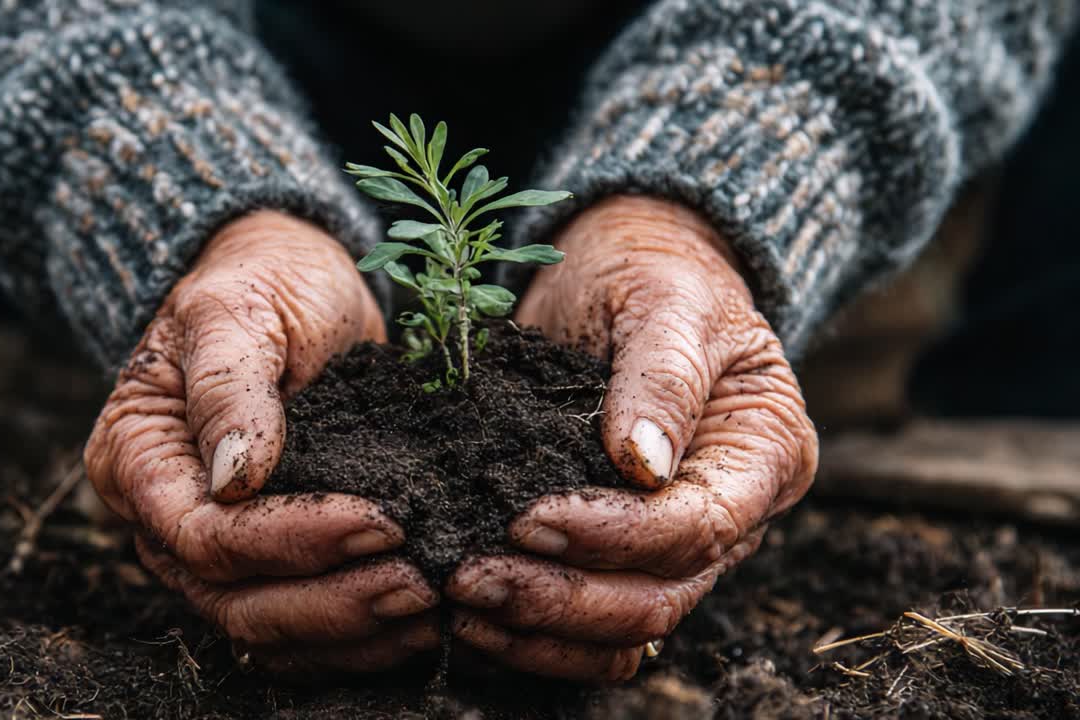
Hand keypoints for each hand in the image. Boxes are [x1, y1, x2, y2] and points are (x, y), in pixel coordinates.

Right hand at [85, 211, 438, 671]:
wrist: (296, 280)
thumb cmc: (261, 282)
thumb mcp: (237, 310)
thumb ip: (227, 385)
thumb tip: (234, 475)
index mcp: (139, 459)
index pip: (203, 536)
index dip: (289, 541)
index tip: (377, 520)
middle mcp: (170, 518)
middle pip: (233, 598)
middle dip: (329, 601)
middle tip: (416, 584)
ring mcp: (221, 545)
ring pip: (268, 624)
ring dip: (349, 627)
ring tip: (426, 607)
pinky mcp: (275, 554)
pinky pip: (301, 621)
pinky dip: (356, 633)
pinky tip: (416, 624)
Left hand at [446, 196, 817, 681]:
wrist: (632, 269)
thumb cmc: (658, 274)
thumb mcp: (668, 299)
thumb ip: (662, 376)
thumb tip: (644, 465)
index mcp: (763, 455)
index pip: (697, 528)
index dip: (614, 535)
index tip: (528, 517)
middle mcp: (731, 516)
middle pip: (659, 596)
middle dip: (563, 597)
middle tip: (471, 574)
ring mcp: (677, 543)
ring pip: (624, 627)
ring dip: (541, 627)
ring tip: (461, 600)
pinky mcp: (623, 551)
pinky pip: (593, 625)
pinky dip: (537, 633)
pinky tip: (474, 617)